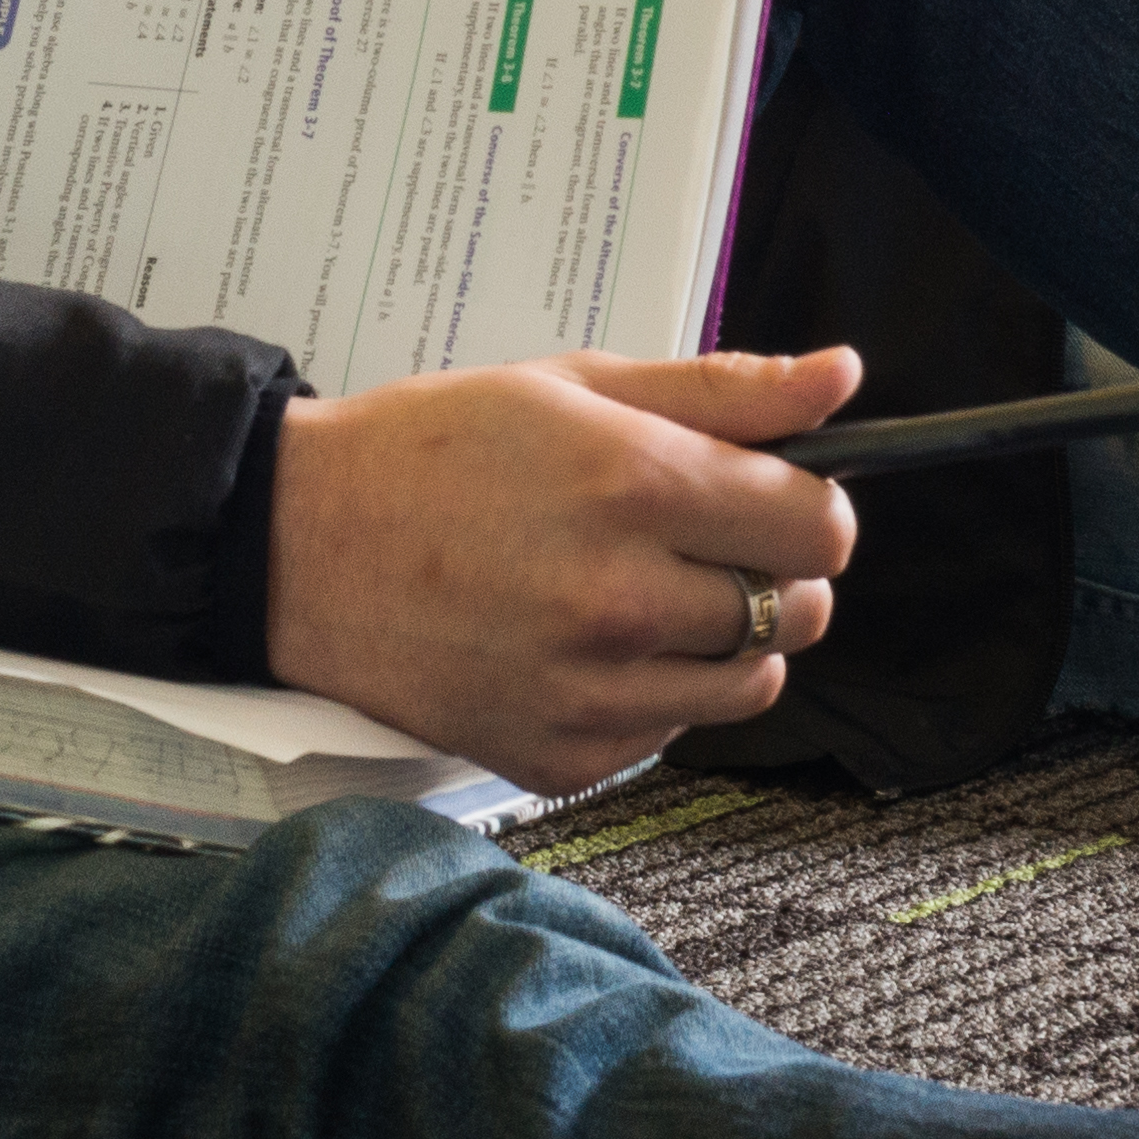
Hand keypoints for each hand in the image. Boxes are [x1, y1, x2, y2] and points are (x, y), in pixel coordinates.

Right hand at [268, 348, 862, 795]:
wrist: (300, 546)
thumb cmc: (433, 453)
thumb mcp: (576, 385)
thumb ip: (722, 391)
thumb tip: (838, 380)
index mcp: (634, 487)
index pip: (818, 527)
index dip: (810, 505)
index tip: (776, 498)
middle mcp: (621, 599)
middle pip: (798, 610)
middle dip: (771, 571)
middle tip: (702, 541)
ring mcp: (590, 691)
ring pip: (750, 684)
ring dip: (724, 640)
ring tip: (647, 592)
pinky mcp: (560, 758)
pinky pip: (670, 734)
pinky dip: (652, 694)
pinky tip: (589, 643)